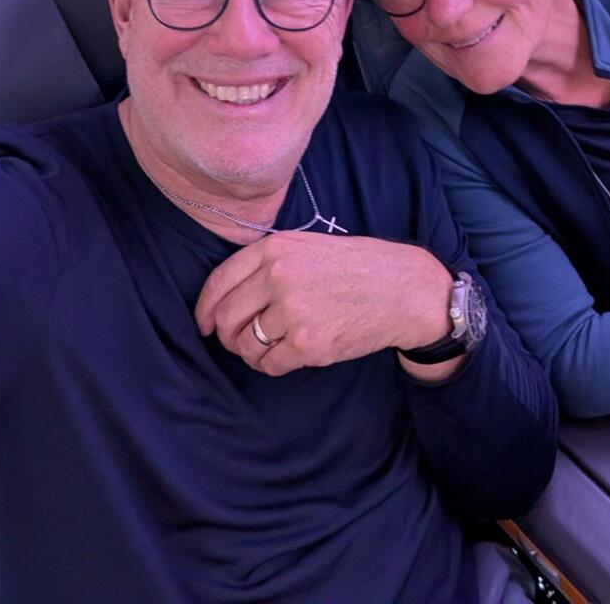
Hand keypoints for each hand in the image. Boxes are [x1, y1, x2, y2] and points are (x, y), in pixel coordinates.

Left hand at [193, 232, 453, 377]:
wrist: (406, 289)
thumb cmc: (360, 267)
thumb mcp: (310, 245)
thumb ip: (270, 261)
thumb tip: (228, 295)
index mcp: (276, 249)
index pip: (219, 282)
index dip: (204, 308)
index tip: (204, 324)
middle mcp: (279, 277)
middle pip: (225, 317)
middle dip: (227, 334)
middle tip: (239, 340)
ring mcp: (292, 311)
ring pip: (245, 343)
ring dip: (249, 352)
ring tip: (267, 348)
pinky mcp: (307, 343)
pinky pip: (269, 363)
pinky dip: (272, 364)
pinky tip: (287, 356)